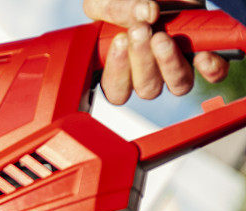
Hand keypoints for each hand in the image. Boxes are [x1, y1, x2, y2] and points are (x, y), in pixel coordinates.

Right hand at [83, 0, 228, 103]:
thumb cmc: (123, 1)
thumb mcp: (106, 2)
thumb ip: (116, 10)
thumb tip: (148, 13)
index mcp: (123, 68)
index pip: (118, 92)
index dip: (118, 75)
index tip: (119, 41)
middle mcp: (151, 72)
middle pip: (148, 89)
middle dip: (142, 61)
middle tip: (139, 30)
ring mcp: (178, 64)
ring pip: (178, 85)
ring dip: (170, 64)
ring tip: (162, 37)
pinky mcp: (204, 52)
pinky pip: (213, 72)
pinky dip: (209, 67)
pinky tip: (200, 54)